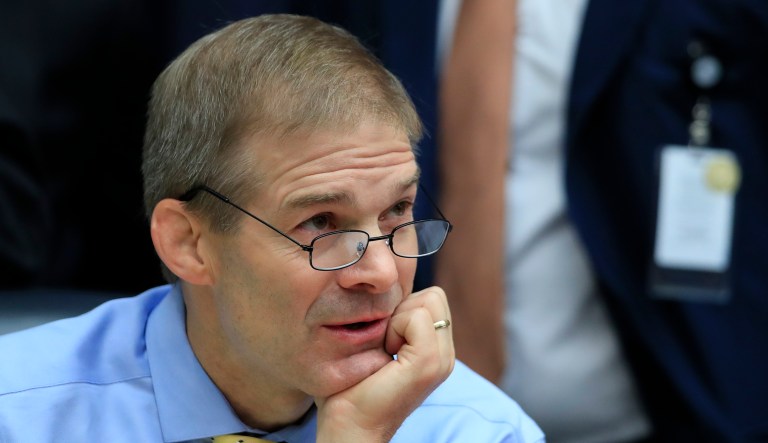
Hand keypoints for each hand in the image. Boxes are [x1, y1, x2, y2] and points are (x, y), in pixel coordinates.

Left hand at [315, 286, 454, 442]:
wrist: (349, 425)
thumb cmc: (351, 385)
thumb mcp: (377, 341)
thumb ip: (391, 318)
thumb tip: (383, 286)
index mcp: (437, 349)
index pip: (432, 297)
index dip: (402, 308)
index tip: (383, 338)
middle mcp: (446, 354)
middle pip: (434, 295)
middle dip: (403, 309)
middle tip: (384, 342)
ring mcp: (442, 359)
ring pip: (428, 300)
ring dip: (398, 318)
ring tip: (385, 349)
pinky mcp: (429, 363)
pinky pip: (416, 316)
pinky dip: (394, 328)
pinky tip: (385, 354)